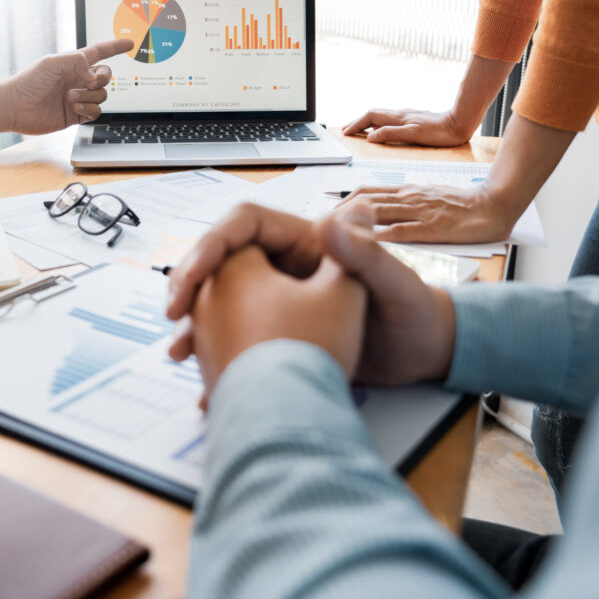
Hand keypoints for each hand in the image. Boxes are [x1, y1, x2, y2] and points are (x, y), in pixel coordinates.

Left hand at [1, 38, 133, 133]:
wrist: (15, 107)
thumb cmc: (29, 81)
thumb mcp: (53, 62)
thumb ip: (77, 61)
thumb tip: (94, 75)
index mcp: (74, 64)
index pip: (100, 52)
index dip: (115, 47)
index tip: (130, 43)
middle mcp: (78, 80)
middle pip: (106, 77)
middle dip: (100, 80)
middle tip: (85, 82)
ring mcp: (78, 98)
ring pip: (102, 96)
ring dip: (89, 97)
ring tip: (70, 98)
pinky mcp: (76, 115)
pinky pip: (95, 112)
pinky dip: (89, 110)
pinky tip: (74, 108)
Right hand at [167, 200, 456, 387]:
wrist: (424, 356)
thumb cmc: (415, 312)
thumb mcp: (394, 283)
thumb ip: (366, 254)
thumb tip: (337, 216)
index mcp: (308, 241)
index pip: (243, 226)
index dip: (210, 247)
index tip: (189, 278)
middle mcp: (289, 264)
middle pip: (223, 262)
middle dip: (192, 287)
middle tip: (173, 316)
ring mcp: (281, 297)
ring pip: (223, 301)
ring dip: (198, 324)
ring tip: (180, 353)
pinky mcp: (280, 331)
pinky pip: (237, 335)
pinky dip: (218, 354)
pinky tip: (206, 381)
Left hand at [335, 182, 515, 243]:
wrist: (494, 205)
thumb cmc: (461, 207)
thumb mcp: (426, 199)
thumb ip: (403, 205)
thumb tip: (376, 214)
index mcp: (406, 192)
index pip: (365, 193)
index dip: (341, 203)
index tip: (323, 217)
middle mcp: (408, 198)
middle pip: (364, 200)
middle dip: (338, 214)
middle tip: (318, 229)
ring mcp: (419, 211)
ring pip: (378, 211)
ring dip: (351, 223)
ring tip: (330, 236)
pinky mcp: (432, 228)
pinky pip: (402, 231)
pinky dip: (380, 238)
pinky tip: (362, 246)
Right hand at [342, 108, 470, 145]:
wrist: (458, 124)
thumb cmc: (438, 132)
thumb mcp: (412, 134)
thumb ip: (390, 134)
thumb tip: (370, 137)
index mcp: (398, 117)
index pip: (370, 117)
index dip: (356, 124)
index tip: (346, 132)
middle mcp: (400, 114)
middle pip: (373, 114)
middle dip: (357, 121)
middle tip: (346, 129)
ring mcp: (407, 116)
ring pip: (381, 116)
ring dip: (366, 122)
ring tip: (358, 129)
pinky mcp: (413, 119)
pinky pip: (389, 120)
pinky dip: (378, 124)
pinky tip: (380, 129)